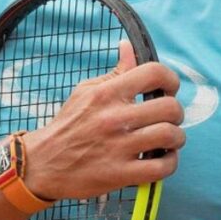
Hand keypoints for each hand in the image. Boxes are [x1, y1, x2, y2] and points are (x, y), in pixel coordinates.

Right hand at [23, 40, 184, 200]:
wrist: (43, 163)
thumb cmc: (69, 124)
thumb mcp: (86, 91)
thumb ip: (115, 72)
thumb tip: (129, 45)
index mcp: (108, 94)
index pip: (154, 73)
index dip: (170, 79)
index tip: (169, 88)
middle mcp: (115, 118)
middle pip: (170, 107)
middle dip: (176, 112)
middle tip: (169, 118)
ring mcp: (119, 147)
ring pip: (170, 136)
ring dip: (177, 138)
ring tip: (169, 139)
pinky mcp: (120, 174)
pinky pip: (161, 167)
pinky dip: (170, 162)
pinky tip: (163, 157)